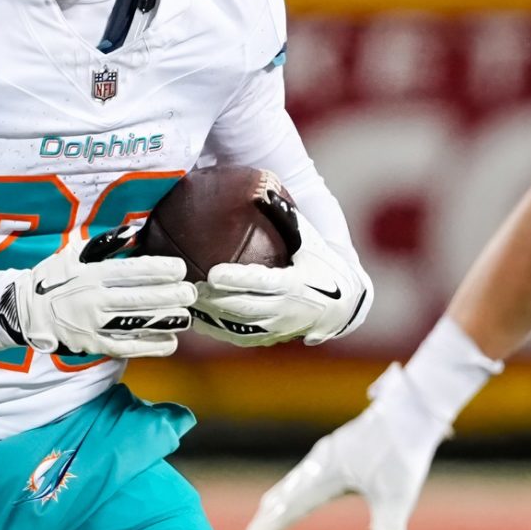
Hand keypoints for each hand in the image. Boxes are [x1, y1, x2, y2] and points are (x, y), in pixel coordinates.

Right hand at [6, 231, 193, 358]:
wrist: (27, 310)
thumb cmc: (55, 277)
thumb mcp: (74, 252)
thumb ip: (105, 243)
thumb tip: (133, 231)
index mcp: (90, 274)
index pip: (129, 271)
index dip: (157, 270)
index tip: (179, 268)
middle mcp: (92, 300)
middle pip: (137, 299)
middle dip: (168, 296)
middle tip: (190, 293)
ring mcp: (92, 325)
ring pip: (134, 324)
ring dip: (163, 322)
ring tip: (186, 318)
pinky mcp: (92, 345)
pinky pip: (125, 347)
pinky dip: (149, 346)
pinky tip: (170, 342)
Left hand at [192, 192, 368, 346]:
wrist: (342, 305)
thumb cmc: (322, 264)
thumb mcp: (309, 239)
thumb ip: (286, 216)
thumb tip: (264, 190)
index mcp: (296, 284)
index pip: (262, 282)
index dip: (237, 279)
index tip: (212, 273)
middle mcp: (287, 310)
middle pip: (245, 308)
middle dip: (215, 300)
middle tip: (190, 287)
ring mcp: (278, 328)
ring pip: (239, 327)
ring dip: (212, 317)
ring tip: (188, 301)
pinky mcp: (270, 338)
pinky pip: (240, 337)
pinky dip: (217, 330)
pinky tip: (196, 318)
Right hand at [240, 366, 445, 529]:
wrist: (412, 410)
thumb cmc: (404, 450)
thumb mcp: (399, 495)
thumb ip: (389, 527)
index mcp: (326, 473)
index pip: (291, 507)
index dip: (270, 528)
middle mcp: (320, 462)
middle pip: (284, 494)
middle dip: (267, 518)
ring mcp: (327, 454)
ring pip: (293, 482)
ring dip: (278, 503)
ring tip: (266, 518)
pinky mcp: (338, 451)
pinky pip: (305, 475)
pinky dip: (293, 491)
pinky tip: (299, 495)